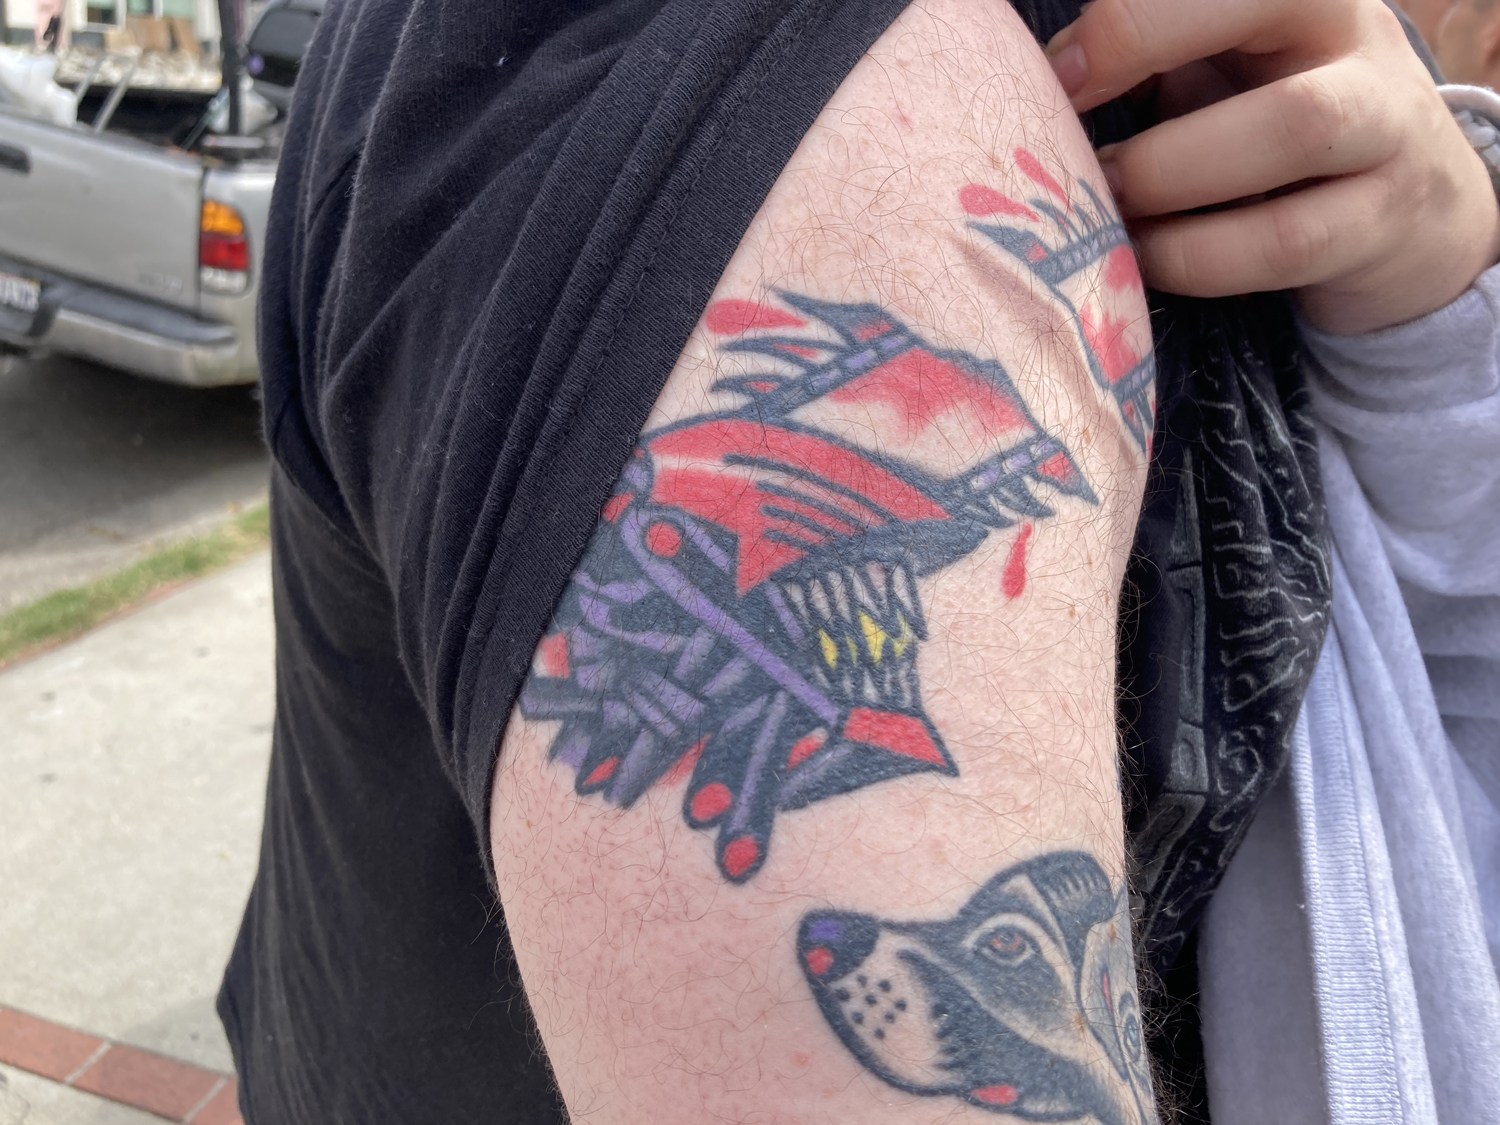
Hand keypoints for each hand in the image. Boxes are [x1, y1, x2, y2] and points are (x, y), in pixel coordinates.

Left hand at [1045, 0, 1499, 333]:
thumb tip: (1036, 81)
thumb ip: (1145, 58)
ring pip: (1296, 126)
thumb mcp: (1217, 72)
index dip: (1131, 16)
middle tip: (1078, 130)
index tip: (1058, 72)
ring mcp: (1386, 127)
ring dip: (1174, 171)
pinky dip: (1197, 257)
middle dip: (1145, 47)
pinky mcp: (1383, 224)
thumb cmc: (1268, 128)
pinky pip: (1286, 241)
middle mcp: (1355, 36)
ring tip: (1109, 203)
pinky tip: (1145, 259)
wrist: (1410, 218)